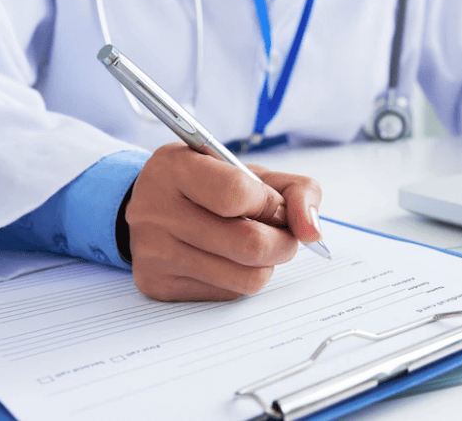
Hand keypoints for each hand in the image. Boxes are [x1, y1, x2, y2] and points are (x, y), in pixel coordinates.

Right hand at [125, 143, 322, 300]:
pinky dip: (242, 277)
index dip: (270, 203)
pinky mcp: (159, 285)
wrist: (149, 207)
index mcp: (176, 167)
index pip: (237, 193)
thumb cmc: (209, 185)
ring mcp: (154, 252)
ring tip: (258, 245)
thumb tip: (312, 231)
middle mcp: (157, 210)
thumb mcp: (249, 171)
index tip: (275, 204)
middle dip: (284, 242)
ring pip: (245, 278)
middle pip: (249, 244)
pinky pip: (228, 293)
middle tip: (283, 234)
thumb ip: (294, 190)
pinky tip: (230, 259)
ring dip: (267, 264)